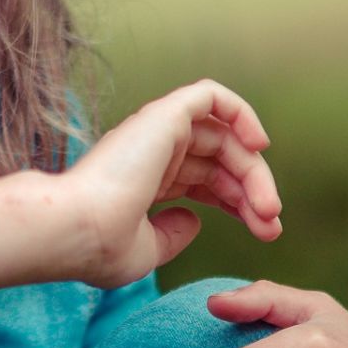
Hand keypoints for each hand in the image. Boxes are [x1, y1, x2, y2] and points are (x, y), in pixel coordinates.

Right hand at [61, 79, 282, 288]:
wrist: (75, 230)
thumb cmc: (99, 248)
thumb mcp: (145, 251)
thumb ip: (171, 235)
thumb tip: (194, 220)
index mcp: (146, 181)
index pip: (206, 180)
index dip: (240, 204)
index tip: (265, 233)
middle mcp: (152, 152)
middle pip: (221, 160)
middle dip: (253, 191)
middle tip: (272, 225)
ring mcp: (157, 131)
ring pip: (224, 135)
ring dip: (254, 169)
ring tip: (268, 207)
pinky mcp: (164, 115)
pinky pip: (211, 96)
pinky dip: (241, 112)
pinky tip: (259, 146)